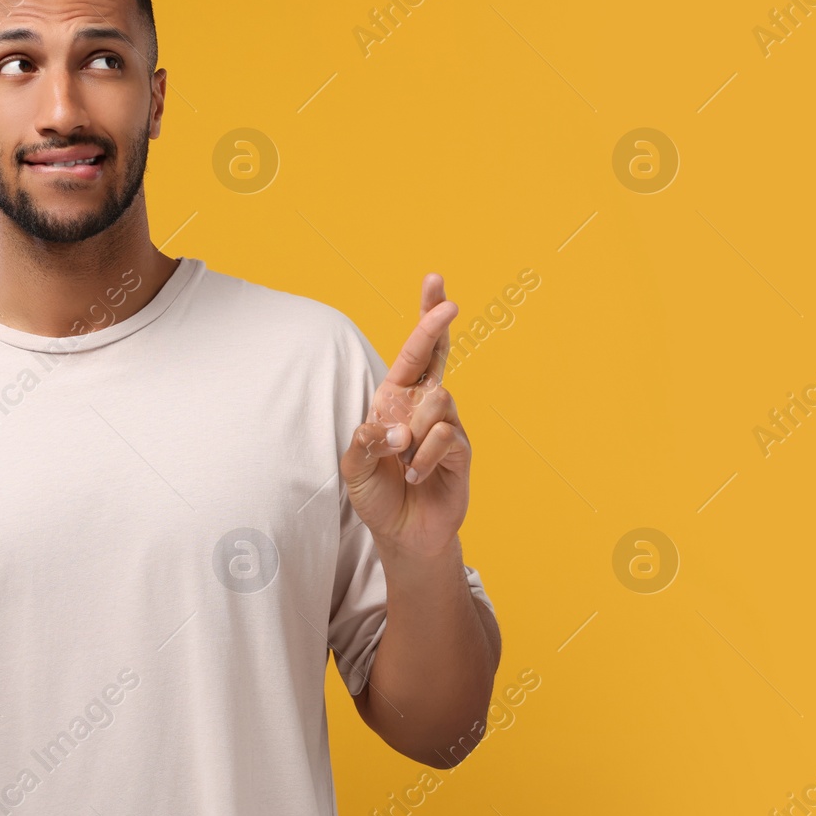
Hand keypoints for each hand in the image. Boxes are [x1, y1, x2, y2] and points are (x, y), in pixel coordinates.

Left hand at [339, 274, 469, 557]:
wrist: (403, 534)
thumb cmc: (379, 495)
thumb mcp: (355, 467)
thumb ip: (364, 442)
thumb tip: (390, 427)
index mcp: (395, 400)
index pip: (413, 352)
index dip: (425, 317)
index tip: (435, 281)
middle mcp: (423, 406)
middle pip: (437, 354)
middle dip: (437, 325)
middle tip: (449, 303)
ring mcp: (446, 425)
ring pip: (437, 399)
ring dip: (412, 431)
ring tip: (402, 460)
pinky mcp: (460, 450)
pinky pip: (444, 437)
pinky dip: (422, 459)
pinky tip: (416, 477)